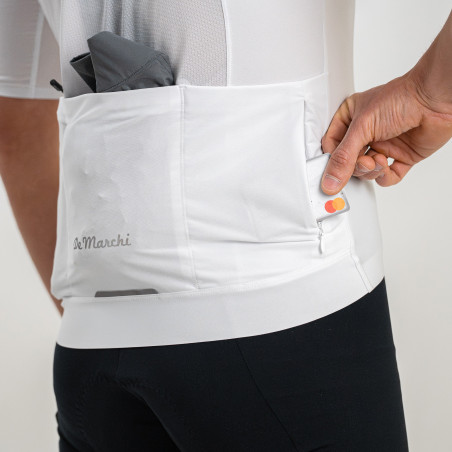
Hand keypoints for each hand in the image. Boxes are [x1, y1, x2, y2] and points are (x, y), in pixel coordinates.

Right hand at [320, 73, 451, 194]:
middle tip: (363, 162)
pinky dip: (385, 177)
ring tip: (378, 161)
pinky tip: (386, 168)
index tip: (332, 171)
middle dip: (355, 166)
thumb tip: (330, 181)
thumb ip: (344, 158)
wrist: (435, 100)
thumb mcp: (362, 127)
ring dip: (371, 170)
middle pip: (348, 162)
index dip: (332, 160)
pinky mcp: (401, 156)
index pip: (331, 146)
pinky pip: (387, 176)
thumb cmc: (401, 98)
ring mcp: (383, 145)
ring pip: (366, 171)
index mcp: (350, 118)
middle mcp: (366, 133)